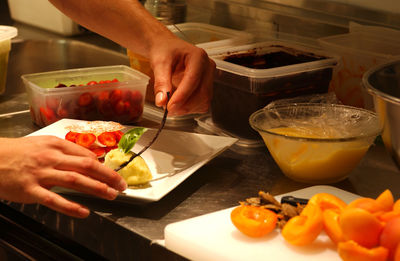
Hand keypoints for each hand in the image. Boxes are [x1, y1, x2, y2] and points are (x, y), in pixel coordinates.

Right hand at [0, 136, 126, 217]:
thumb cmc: (20, 151)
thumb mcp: (44, 144)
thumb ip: (66, 151)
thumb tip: (89, 159)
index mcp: (56, 145)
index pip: (86, 155)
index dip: (104, 166)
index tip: (115, 174)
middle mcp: (52, 158)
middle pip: (86, 166)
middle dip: (108, 176)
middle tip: (122, 185)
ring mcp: (41, 174)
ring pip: (75, 180)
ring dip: (96, 188)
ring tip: (111, 195)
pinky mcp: (31, 190)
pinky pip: (54, 200)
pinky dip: (71, 206)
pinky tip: (84, 212)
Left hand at [150, 37, 215, 115]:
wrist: (167, 49)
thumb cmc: (165, 51)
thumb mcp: (159, 63)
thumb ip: (161, 82)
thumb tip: (161, 101)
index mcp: (198, 56)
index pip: (193, 79)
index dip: (182, 96)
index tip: (169, 106)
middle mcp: (208, 67)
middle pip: (202, 93)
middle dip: (184, 105)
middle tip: (166, 109)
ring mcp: (209, 78)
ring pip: (203, 100)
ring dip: (186, 108)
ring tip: (169, 105)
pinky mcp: (207, 88)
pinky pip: (202, 104)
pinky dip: (189, 108)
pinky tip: (178, 104)